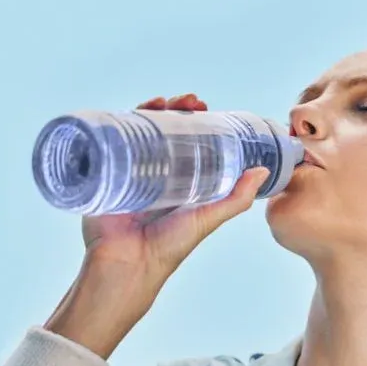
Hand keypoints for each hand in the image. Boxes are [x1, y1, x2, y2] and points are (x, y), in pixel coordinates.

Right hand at [44, 94, 269, 358]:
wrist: (128, 265)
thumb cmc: (169, 247)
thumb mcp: (207, 218)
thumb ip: (236, 199)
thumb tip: (263, 171)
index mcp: (178, 178)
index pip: (186, 138)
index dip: (194, 119)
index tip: (203, 106)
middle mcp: (153, 170)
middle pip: (161, 128)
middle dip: (173, 109)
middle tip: (187, 101)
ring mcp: (127, 169)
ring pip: (136, 130)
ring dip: (147, 109)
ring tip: (162, 102)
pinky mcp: (103, 174)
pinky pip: (107, 143)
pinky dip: (114, 123)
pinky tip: (126, 111)